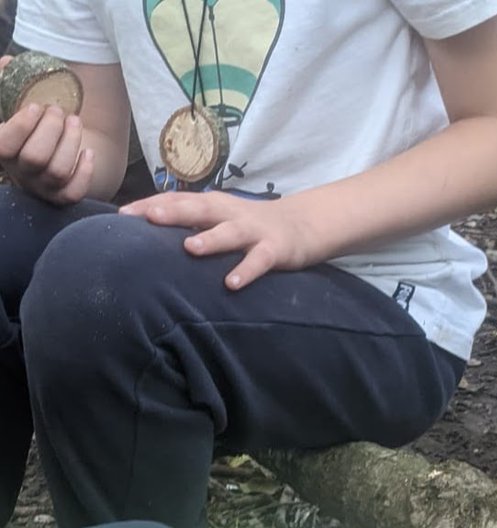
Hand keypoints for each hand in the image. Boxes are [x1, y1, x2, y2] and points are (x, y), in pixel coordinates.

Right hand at [0, 59, 94, 203]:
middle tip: (57, 111)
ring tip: (75, 121)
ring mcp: (41, 187)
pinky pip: (73, 193)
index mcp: (3, 150)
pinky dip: (85, 173)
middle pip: (35, 157)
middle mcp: (19, 172)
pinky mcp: (61, 198)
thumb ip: (7, 83)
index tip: (35, 107)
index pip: (4, 145)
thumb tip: (8, 65)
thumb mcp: (13, 104)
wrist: (53, 150)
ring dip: (70, 142)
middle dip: (51, 129)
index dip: (20, 126)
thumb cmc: (30, 123)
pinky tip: (89, 152)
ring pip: (57, 172)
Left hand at [118, 190, 321, 288]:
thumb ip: (190, 224)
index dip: (151, 206)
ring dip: (210, 239)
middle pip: (198, 209)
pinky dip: (246, 271)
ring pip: (229, 233)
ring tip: (190, 248)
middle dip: (173, 213)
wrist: (302, 224)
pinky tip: (232, 284)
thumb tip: (148, 239)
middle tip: (148, 218)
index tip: (122, 216)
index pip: (177, 201)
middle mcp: (229, 213)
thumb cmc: (250, 226)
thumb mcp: (219, 219)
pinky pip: (258, 261)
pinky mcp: (274, 249)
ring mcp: (253, 231)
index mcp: (212, 205)